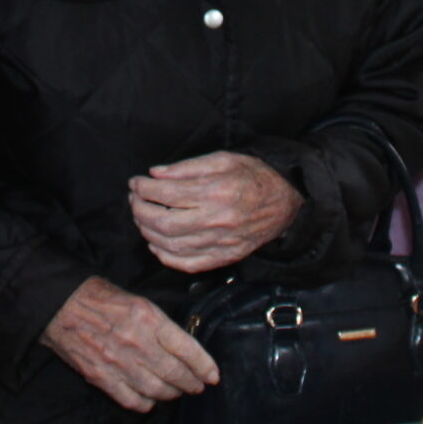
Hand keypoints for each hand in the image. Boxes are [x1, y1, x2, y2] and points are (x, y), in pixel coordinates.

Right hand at [41, 277, 219, 412]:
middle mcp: (136, 343)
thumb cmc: (102, 299)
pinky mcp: (102, 378)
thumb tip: (183, 347)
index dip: (204, 366)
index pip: (186, 348)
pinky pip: (133, 401)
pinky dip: (147, 403)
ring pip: (158, 391)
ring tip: (177, 391)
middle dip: (192, 383)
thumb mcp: (138, 301)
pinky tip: (151, 398)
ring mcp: (118, 363)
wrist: (61, 307)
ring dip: (173, 394)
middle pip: (175, 374)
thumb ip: (161, 325)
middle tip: (198, 386)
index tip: (213, 375)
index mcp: (147, 319)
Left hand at [127, 151, 303, 273]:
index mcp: (216, 191)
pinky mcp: (226, 257)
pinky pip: (189, 264)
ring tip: (142, 218)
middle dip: (140, 211)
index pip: (167, 193)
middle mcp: (218, 220)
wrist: (287, 202)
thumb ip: (188, 167)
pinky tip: (157, 244)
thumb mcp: (223, 159)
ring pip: (171, 246)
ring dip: (148, 232)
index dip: (143, 188)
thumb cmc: (254, 176)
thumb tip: (155, 174)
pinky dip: (166, 257)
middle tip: (134, 200)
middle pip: (163, 222)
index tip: (135, 182)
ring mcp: (221, 242)